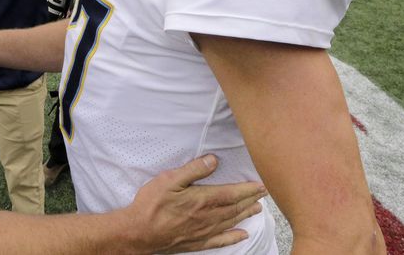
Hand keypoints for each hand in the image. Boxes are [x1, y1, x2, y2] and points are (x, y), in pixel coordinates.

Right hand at [124, 155, 266, 253]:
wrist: (139, 232)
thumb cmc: (151, 204)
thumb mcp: (169, 180)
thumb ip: (193, 170)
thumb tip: (213, 160)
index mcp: (202, 200)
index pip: (232, 193)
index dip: (248, 189)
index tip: (261, 184)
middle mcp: (208, 217)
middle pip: (235, 207)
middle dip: (251, 200)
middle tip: (264, 194)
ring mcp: (203, 231)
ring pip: (231, 222)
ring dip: (245, 215)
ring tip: (257, 209)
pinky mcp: (196, 242)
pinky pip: (220, 241)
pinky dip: (233, 237)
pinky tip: (242, 235)